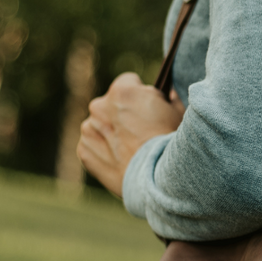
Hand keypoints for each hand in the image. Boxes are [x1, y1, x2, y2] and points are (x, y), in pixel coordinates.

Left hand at [77, 73, 184, 196]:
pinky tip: (122, 159)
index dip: (141, 94)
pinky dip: (104, 150)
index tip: (149, 107)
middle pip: (111, 103)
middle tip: (142, 131)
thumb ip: (166, 97)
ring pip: (100, 125)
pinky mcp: (84, 151)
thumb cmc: (171, 143)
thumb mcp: (177, 112)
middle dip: (123, 113)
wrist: (157, 179)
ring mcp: (89, 129)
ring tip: (132, 148)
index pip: (128, 81)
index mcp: (123, 91)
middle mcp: (100, 106)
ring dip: (112, 131)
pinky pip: (93, 145)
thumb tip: (165, 94)